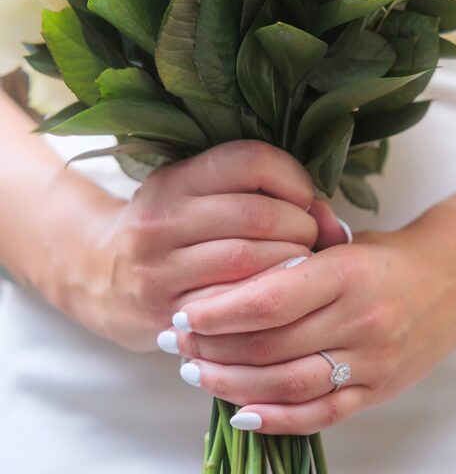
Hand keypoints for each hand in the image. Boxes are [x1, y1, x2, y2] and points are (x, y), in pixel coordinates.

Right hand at [61, 141, 326, 350]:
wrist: (102, 279)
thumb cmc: (172, 233)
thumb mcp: (200, 197)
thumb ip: (262, 195)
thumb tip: (335, 223)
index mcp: (175, 179)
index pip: (249, 160)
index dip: (292, 177)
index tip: (304, 198)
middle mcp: (162, 219)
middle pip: (258, 215)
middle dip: (301, 228)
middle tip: (310, 241)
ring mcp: (161, 269)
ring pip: (251, 261)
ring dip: (291, 265)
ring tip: (299, 269)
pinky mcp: (169, 313)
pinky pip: (236, 306)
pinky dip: (269, 301)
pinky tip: (277, 299)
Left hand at [171, 192, 455, 432]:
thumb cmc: (390, 255)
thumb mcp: (344, 243)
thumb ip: (292, 259)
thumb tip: (222, 278)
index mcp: (346, 274)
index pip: (269, 299)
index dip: (218, 311)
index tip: (182, 313)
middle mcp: (360, 320)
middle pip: (269, 346)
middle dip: (212, 348)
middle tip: (176, 344)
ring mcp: (372, 361)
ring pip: (287, 385)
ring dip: (232, 385)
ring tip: (197, 373)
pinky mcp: (379, 390)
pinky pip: (321, 414)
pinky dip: (277, 419)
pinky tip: (240, 414)